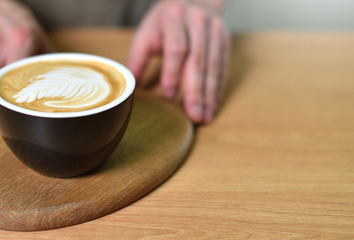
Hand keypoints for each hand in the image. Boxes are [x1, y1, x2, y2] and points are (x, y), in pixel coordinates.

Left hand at [127, 0, 229, 123]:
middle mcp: (197, 22)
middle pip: (198, 61)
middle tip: (194, 115)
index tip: (169, 97)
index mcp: (174, 17)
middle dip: (196, 91)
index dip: (172, 73)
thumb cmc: (165, 20)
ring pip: (213, 67)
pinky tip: (213, 105)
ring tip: (205, 117)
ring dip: (209, 95)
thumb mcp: (146, 32)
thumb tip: (129, 87)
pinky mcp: (225, 40)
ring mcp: (215, 31)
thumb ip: (136, 59)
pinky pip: (223, 68)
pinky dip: (217, 89)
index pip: (176, 48)